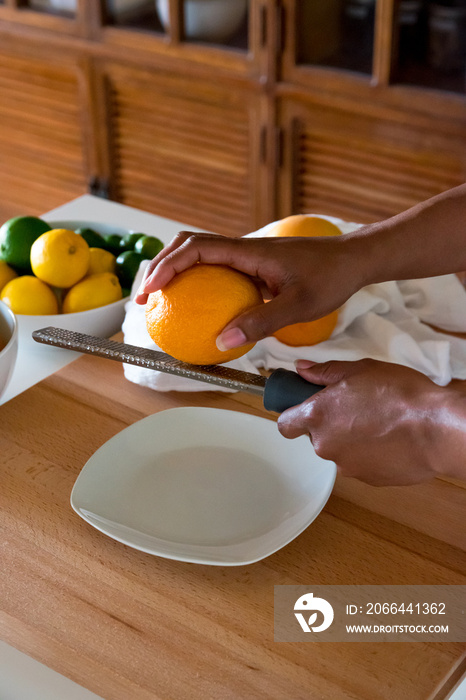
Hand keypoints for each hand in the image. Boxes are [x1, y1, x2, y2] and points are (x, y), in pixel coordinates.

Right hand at [134, 231, 363, 350]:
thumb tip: (222, 342)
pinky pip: (217, 270)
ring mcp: (247, 255)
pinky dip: (198, 283)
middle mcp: (243, 248)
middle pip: (189, 246)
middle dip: (161, 267)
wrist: (352, 260)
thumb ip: (262, 322)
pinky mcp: (253, 265)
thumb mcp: (299, 305)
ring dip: (176, 272)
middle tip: (146, 299)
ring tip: (161, 302)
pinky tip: (199, 309)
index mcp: (249, 251)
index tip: (152, 291)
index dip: (168, 267)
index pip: (197, 249)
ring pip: (200, 255)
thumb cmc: (330, 278)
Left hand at [278, 359, 465, 485]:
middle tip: (354, 407)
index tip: (304, 406)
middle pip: (315, 437)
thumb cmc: (398, 394)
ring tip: (378, 422)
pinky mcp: (368, 480)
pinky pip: (361, 463)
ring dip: (350, 439)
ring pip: (339, 450)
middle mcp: (325, 446)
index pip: (285, 424)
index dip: (293, 415)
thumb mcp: (359, 370)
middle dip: (329, 423)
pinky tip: (390, 438)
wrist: (436, 429)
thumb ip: (325, 372)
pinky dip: (370, 453)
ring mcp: (346, 466)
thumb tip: (302, 369)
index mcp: (317, 416)